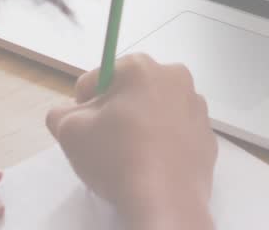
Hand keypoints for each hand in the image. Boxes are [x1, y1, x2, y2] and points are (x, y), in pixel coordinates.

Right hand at [46, 54, 216, 229]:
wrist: (165, 201)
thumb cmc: (115, 157)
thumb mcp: (68, 131)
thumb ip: (61, 113)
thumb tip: (70, 114)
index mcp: (140, 67)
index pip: (96, 79)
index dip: (83, 105)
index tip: (85, 128)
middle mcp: (174, 77)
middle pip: (130, 91)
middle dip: (116, 111)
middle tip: (106, 143)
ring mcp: (196, 107)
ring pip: (156, 110)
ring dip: (142, 125)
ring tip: (131, 157)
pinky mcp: (208, 136)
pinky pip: (177, 133)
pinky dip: (164, 143)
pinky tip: (153, 165)